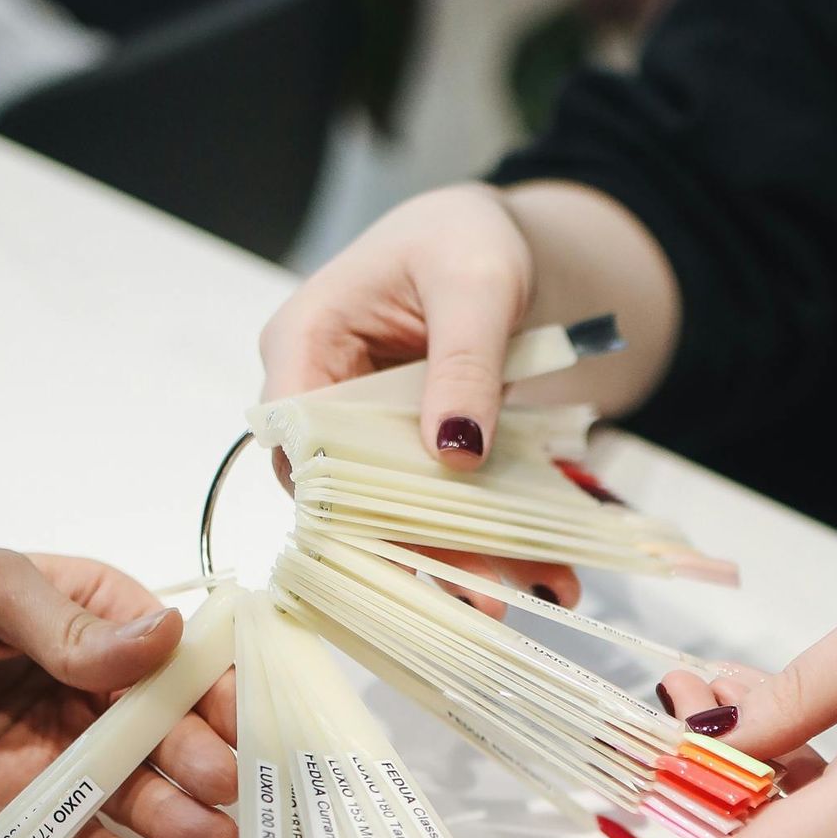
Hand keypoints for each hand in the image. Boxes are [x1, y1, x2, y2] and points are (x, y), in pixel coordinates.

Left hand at [0, 543, 238, 837]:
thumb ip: (70, 628)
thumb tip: (163, 641)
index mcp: (88, 613)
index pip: (172, 654)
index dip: (213, 687)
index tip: (242, 721)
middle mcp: (84, 683)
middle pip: (163, 729)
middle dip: (200, 759)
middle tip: (222, 789)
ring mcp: (51, 747)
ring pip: (129, 786)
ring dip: (173, 814)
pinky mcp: (11, 802)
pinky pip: (73, 833)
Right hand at [259, 188, 579, 612]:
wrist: (499, 244)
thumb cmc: (467, 238)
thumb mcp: (476, 283)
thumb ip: (465, 362)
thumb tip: (454, 451)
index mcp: (305, 340)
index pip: (296, 438)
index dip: (339, 497)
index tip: (403, 542)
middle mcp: (318, 397)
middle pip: (345, 492)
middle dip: (412, 549)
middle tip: (479, 595)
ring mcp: (360, 434)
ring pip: (394, 513)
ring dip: (458, 559)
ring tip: (520, 599)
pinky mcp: (405, 457)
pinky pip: (437, 507)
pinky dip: (487, 539)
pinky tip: (541, 574)